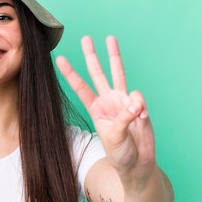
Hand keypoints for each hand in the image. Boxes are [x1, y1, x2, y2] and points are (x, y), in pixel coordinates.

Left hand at [56, 36, 155, 175]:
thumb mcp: (115, 137)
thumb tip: (135, 102)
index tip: (60, 59)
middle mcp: (108, 101)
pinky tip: (140, 117)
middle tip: (85, 38)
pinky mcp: (138, 105)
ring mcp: (123, 101)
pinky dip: (139, 106)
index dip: (71, 74)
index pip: (81, 87)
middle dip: (91, 56)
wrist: (137, 163)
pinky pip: (138, 98)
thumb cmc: (120, 154)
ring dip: (114, 56)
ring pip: (118, 73)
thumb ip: (124, 118)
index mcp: (96, 109)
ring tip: (110, 38)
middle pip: (98, 73)